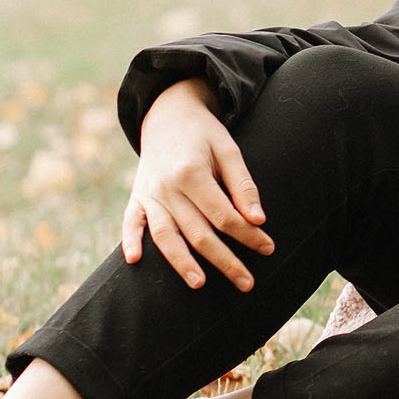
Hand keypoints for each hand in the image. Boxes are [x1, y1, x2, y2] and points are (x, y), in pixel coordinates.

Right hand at [122, 79, 272, 290]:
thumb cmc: (205, 135)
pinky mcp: (136, 197)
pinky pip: (131, 222)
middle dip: (225, 260)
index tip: (268, 248)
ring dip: (181, 262)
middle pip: (198, 232)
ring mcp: (148, 193)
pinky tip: (135, 261)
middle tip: (248, 283)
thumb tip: (258, 220)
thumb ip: (243, 185)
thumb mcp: (229, 151)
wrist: (168, 114)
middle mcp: (167, 187)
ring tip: (200, 284)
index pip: (224, 216)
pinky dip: (130, 240)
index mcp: (192, 173)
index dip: (248, 235)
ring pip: (165, 235)